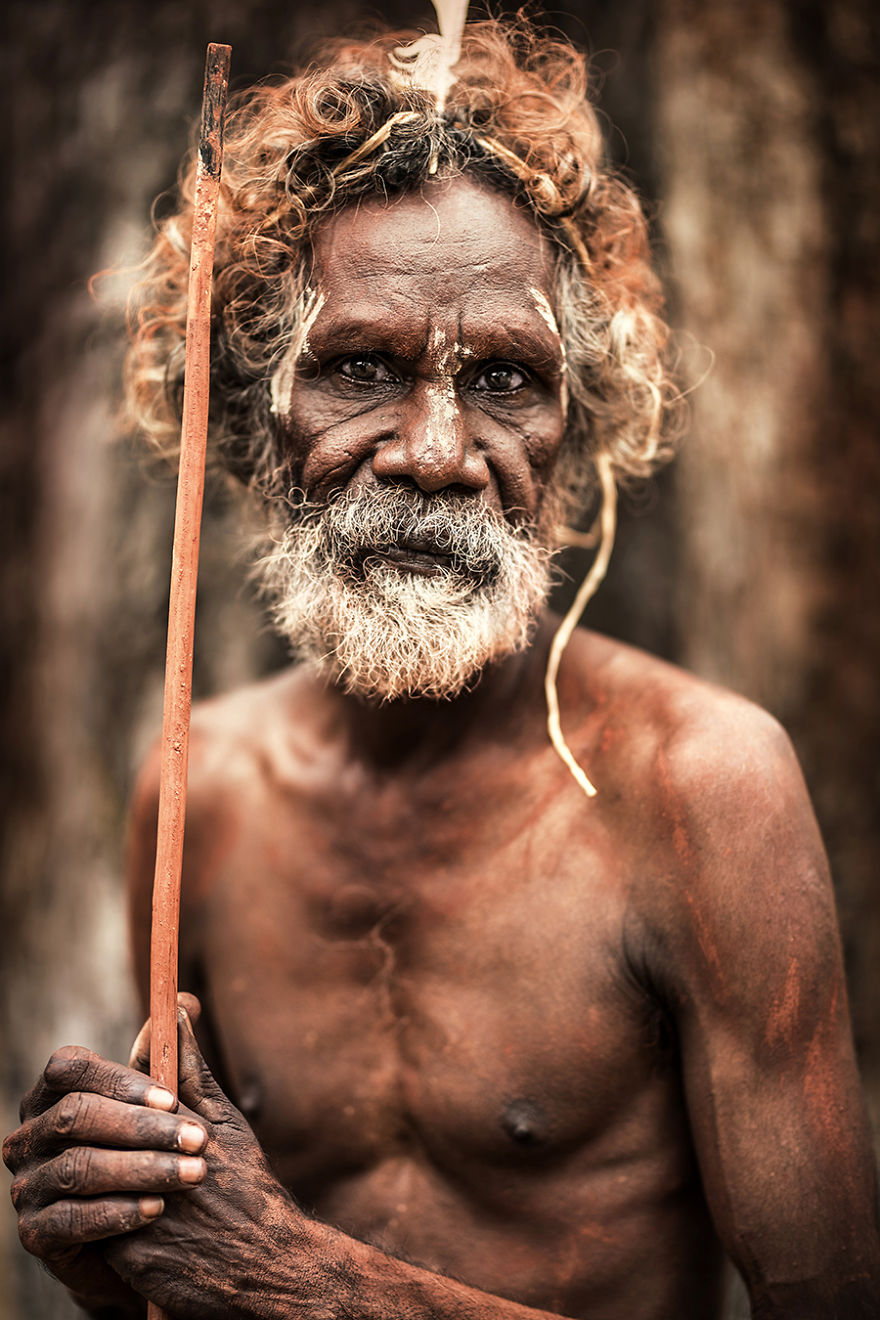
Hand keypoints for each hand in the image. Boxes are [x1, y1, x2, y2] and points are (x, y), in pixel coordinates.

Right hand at [3, 1035, 207, 1312]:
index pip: (67, 1068)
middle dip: (141, 1127)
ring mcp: (27, 1184)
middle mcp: (31, 1135)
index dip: (118, 1080)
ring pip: (77, 1167)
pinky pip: (70, 1220)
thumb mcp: (174, 1108)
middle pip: (74, 1115)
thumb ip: (175, 1057)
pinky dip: (116, 1212)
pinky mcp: (35, 1233)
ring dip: (141, 1169)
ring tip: (190, 1174)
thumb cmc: (160, 1157)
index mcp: (55, 1094)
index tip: (170, 1098)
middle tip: (197, 1140)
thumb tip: (188, 1001)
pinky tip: (156, 1209)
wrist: (150, 1238)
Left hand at [105, 998, 304, 1318]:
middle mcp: (168, 1169)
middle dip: (104, 1134)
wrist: (269, 1267)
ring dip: (99, 1175)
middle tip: (109, 1140)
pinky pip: (98, 1226)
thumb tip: (176, 1008)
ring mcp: (150, 1216)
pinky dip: (103, 1216)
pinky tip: (116, 1215)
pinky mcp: (135, 1258)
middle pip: (108, 1135)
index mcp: (190, 1129)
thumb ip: (193, 1069)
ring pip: (95, 1181)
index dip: (122, 1088)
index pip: (137, 1091)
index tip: (122, 1089)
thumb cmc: (247, 1187)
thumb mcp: (226, 1122)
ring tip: (111, 1176)